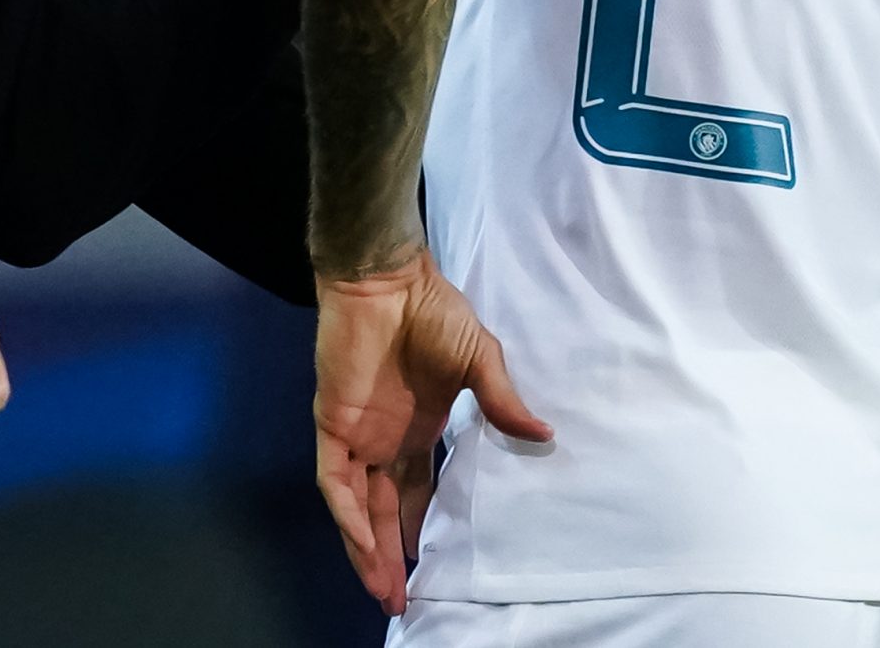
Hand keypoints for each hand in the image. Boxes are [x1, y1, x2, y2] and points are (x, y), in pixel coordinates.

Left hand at [313, 251, 549, 614]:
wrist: (387, 280)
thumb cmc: (433, 311)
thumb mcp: (479, 359)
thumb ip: (502, 401)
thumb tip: (545, 433)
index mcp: (418, 428)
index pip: (419, 492)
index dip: (424, 530)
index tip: (435, 567)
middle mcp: (385, 440)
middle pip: (386, 512)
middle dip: (392, 557)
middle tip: (405, 600)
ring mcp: (357, 436)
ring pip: (357, 509)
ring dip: (368, 550)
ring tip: (386, 592)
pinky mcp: (334, 427)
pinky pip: (336, 483)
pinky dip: (349, 515)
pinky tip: (365, 544)